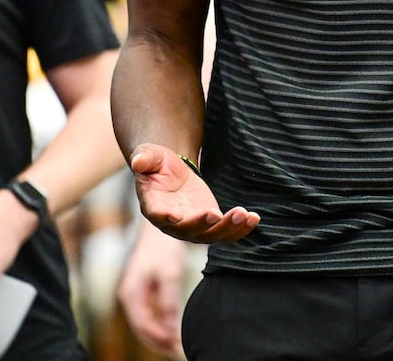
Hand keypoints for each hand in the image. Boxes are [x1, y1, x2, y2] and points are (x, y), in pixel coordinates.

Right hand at [117, 220, 187, 355]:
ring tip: (179, 345)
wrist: (159, 228)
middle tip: (180, 350)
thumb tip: (171, 326)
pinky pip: (149, 315)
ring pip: (145, 324)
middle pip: (141, 329)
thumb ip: (168, 300)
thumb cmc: (163, 248)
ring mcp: (135, 295)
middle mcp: (129, 297)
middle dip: (159, 342)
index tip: (177, 345)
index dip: (159, 339)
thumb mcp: (169, 273)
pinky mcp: (142, 292)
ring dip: (160, 336)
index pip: (142, 326)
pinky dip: (160, 325)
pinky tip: (174, 330)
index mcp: (131, 294)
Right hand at [129, 143, 258, 243]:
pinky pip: (226, 233)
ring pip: (211, 236)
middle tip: (216, 214)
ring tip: (244, 214)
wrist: (171, 171)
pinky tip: (254, 218)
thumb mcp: (149, 156)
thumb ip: (144, 159)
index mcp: (154, 207)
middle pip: (188, 231)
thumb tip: (138, 160)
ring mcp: (193, 227)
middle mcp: (173, 223)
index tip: (175, 216)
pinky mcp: (211, 224)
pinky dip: (241, 229)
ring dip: (229, 228)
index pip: (158, 215)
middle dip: (203, 224)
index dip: (166, 217)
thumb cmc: (157, 163)